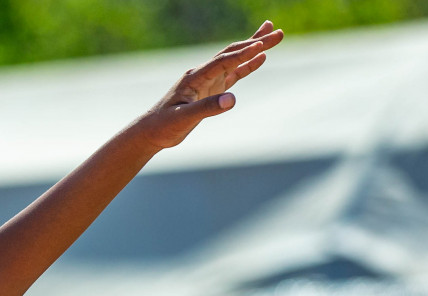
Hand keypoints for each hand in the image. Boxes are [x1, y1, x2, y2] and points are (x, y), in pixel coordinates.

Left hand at [137, 21, 282, 150]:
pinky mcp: (210, 90)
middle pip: (232, 53)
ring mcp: (207, 81)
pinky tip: (261, 58)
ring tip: (273, 35)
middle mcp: (202, 74)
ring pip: (234, 60)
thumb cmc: (163, 125)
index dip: (242, 54)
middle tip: (277, 31)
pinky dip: (247, 65)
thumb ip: (207, 108)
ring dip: (253, 48)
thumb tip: (232, 100)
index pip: (223, 61)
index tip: (262, 46)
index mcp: (194, 77)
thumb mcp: (184, 118)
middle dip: (255, 42)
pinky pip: (232, 74)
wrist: (150, 132)